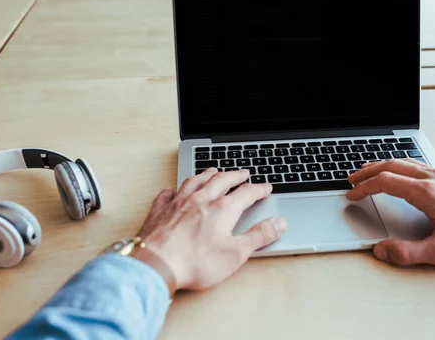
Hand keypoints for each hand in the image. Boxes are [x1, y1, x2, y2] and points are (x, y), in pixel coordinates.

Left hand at [136, 168, 286, 290]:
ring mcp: (179, 203)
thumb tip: (278, 223)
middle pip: (221, 180)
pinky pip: (167, 194)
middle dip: (235, 175)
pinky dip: (173, 190)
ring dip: (207, 174)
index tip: (265, 187)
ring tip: (213, 171)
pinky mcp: (160, 211)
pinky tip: (172, 190)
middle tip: (243, 173)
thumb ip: (259, 236)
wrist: (155, 265)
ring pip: (195, 181)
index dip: (258, 189)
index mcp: (222, 209)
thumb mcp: (236, 253)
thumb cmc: (195, 262)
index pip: (246, 193)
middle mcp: (201, 200)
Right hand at [346, 159, 434, 266]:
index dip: (364, 188)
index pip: (385, 182)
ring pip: (405, 162)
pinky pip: (418, 164)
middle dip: (368, 171)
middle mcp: (433, 178)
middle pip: (392, 165)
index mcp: (427, 193)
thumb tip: (381, 250)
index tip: (351, 195)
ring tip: (369, 172)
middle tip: (351, 179)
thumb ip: (408, 253)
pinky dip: (399, 165)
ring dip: (383, 165)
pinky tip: (401, 173)